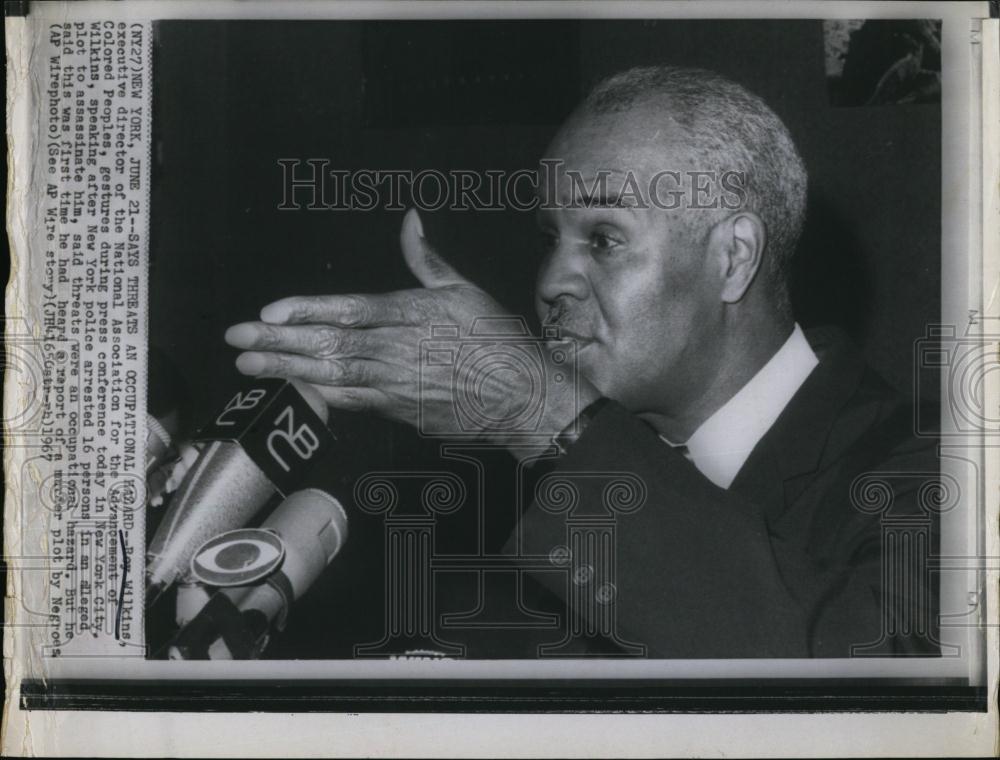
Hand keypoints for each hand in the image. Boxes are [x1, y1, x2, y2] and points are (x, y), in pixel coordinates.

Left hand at [224, 210, 591, 445]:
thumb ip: (426, 259)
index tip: (270, 310)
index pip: (347, 309)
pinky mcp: (399, 410)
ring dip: (286, 368)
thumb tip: (410, 221)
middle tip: (237, 337)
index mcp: (410, 313)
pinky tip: (294, 388)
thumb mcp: (463, 289)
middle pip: (328, 343)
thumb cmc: (495, 341)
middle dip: (278, 339)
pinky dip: (321, 394)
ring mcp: (395, 383)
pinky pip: (352, 401)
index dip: (305, 309)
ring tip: (249, 363)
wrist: (521, 396)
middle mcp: (396, 348)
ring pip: (331, 374)